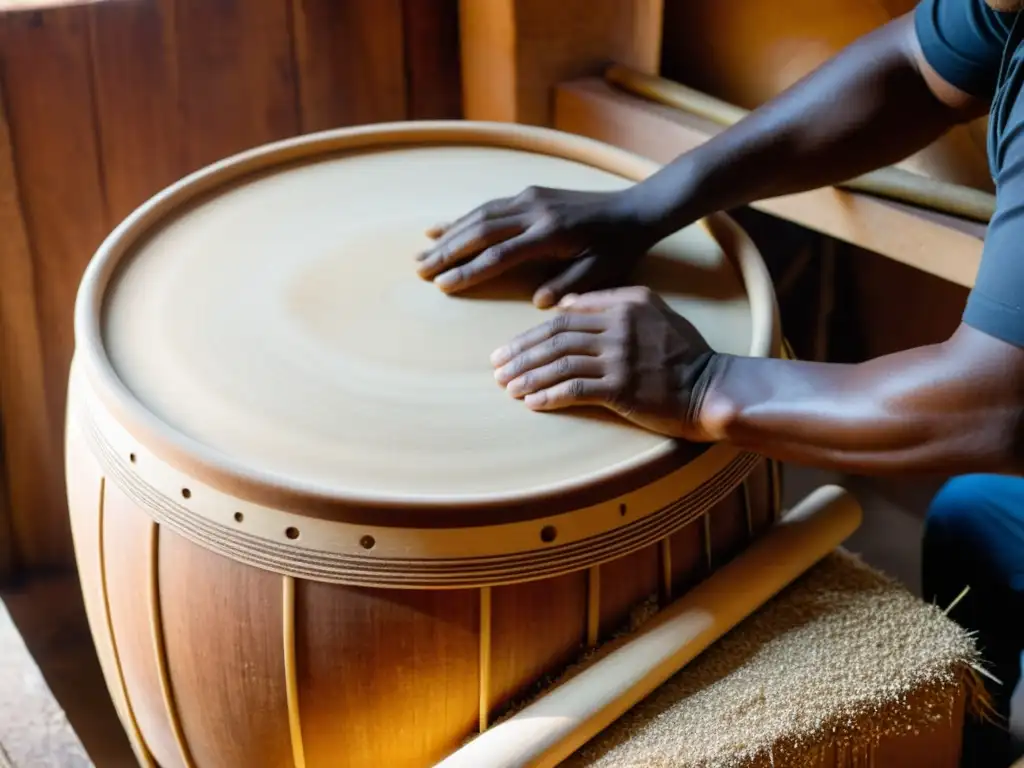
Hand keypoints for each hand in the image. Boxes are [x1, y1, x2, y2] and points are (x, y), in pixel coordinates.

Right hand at [416, 186, 655, 307]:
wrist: (635, 208)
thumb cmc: (620, 246)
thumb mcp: (601, 272)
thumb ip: (569, 287)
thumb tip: (538, 301)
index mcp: (550, 234)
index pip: (499, 256)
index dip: (469, 272)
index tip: (443, 286)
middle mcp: (534, 211)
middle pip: (480, 232)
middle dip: (447, 253)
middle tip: (419, 271)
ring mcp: (530, 198)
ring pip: (479, 216)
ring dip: (449, 236)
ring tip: (422, 255)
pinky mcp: (530, 194)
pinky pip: (489, 207)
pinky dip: (463, 219)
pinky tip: (442, 228)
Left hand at [490, 287, 720, 440]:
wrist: (710, 387)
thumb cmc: (681, 351)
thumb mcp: (652, 310)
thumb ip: (609, 300)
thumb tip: (565, 303)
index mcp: (623, 305)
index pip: (563, 317)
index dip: (529, 334)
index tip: (507, 349)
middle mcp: (619, 328)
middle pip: (554, 338)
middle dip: (520, 354)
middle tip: (497, 369)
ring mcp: (620, 359)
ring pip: (559, 363)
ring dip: (528, 377)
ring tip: (508, 388)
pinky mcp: (623, 388)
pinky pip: (575, 388)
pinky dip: (550, 395)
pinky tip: (533, 403)